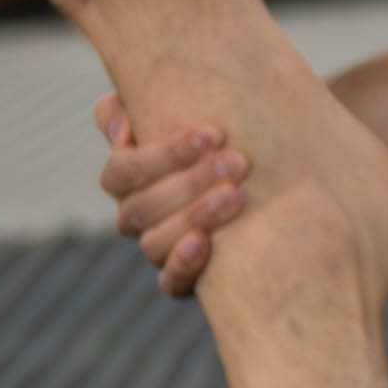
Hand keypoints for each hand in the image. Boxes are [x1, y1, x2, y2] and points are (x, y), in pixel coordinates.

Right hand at [93, 89, 249, 297]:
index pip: (121, 171)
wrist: (266, 179)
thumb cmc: (215, 137)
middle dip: (191, 181)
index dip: (162, 154)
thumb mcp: (178, 109)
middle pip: (141, 207)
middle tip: (238, 162)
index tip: (212, 134)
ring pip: (153, 243)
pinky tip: (204, 243)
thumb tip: (121, 126)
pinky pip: (169, 284)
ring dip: (194, 216)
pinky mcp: (184, 279)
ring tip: (236, 196)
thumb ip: (137, 103)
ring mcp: (159, 249)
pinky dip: (182, 266)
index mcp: (128, 180)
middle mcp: (137, 216)